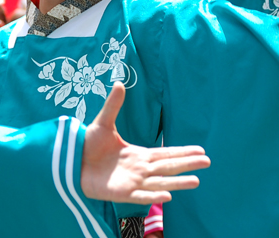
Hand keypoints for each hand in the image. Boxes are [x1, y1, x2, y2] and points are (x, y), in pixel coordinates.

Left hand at [81, 82, 209, 203]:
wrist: (70, 161)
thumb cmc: (88, 144)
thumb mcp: (103, 122)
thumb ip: (113, 105)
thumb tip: (120, 82)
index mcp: (138, 154)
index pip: (165, 153)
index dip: (182, 152)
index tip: (200, 150)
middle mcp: (139, 169)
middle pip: (168, 167)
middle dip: (187, 164)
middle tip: (207, 162)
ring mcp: (132, 182)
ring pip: (159, 183)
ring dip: (177, 182)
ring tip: (196, 181)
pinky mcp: (120, 194)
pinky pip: (140, 196)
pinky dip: (153, 197)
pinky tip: (168, 196)